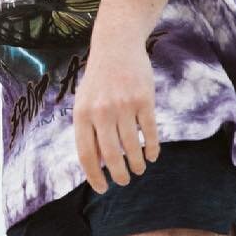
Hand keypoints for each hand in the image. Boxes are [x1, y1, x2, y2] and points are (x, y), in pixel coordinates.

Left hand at [72, 39, 159, 192]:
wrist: (116, 46)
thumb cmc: (99, 80)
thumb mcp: (84, 102)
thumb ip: (89, 130)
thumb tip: (97, 164)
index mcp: (82, 114)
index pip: (87, 154)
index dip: (95, 176)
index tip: (102, 189)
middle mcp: (101, 111)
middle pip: (112, 155)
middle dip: (119, 175)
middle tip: (124, 181)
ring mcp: (123, 105)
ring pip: (133, 146)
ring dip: (137, 164)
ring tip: (139, 169)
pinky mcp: (144, 99)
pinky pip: (150, 133)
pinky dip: (152, 149)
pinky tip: (152, 156)